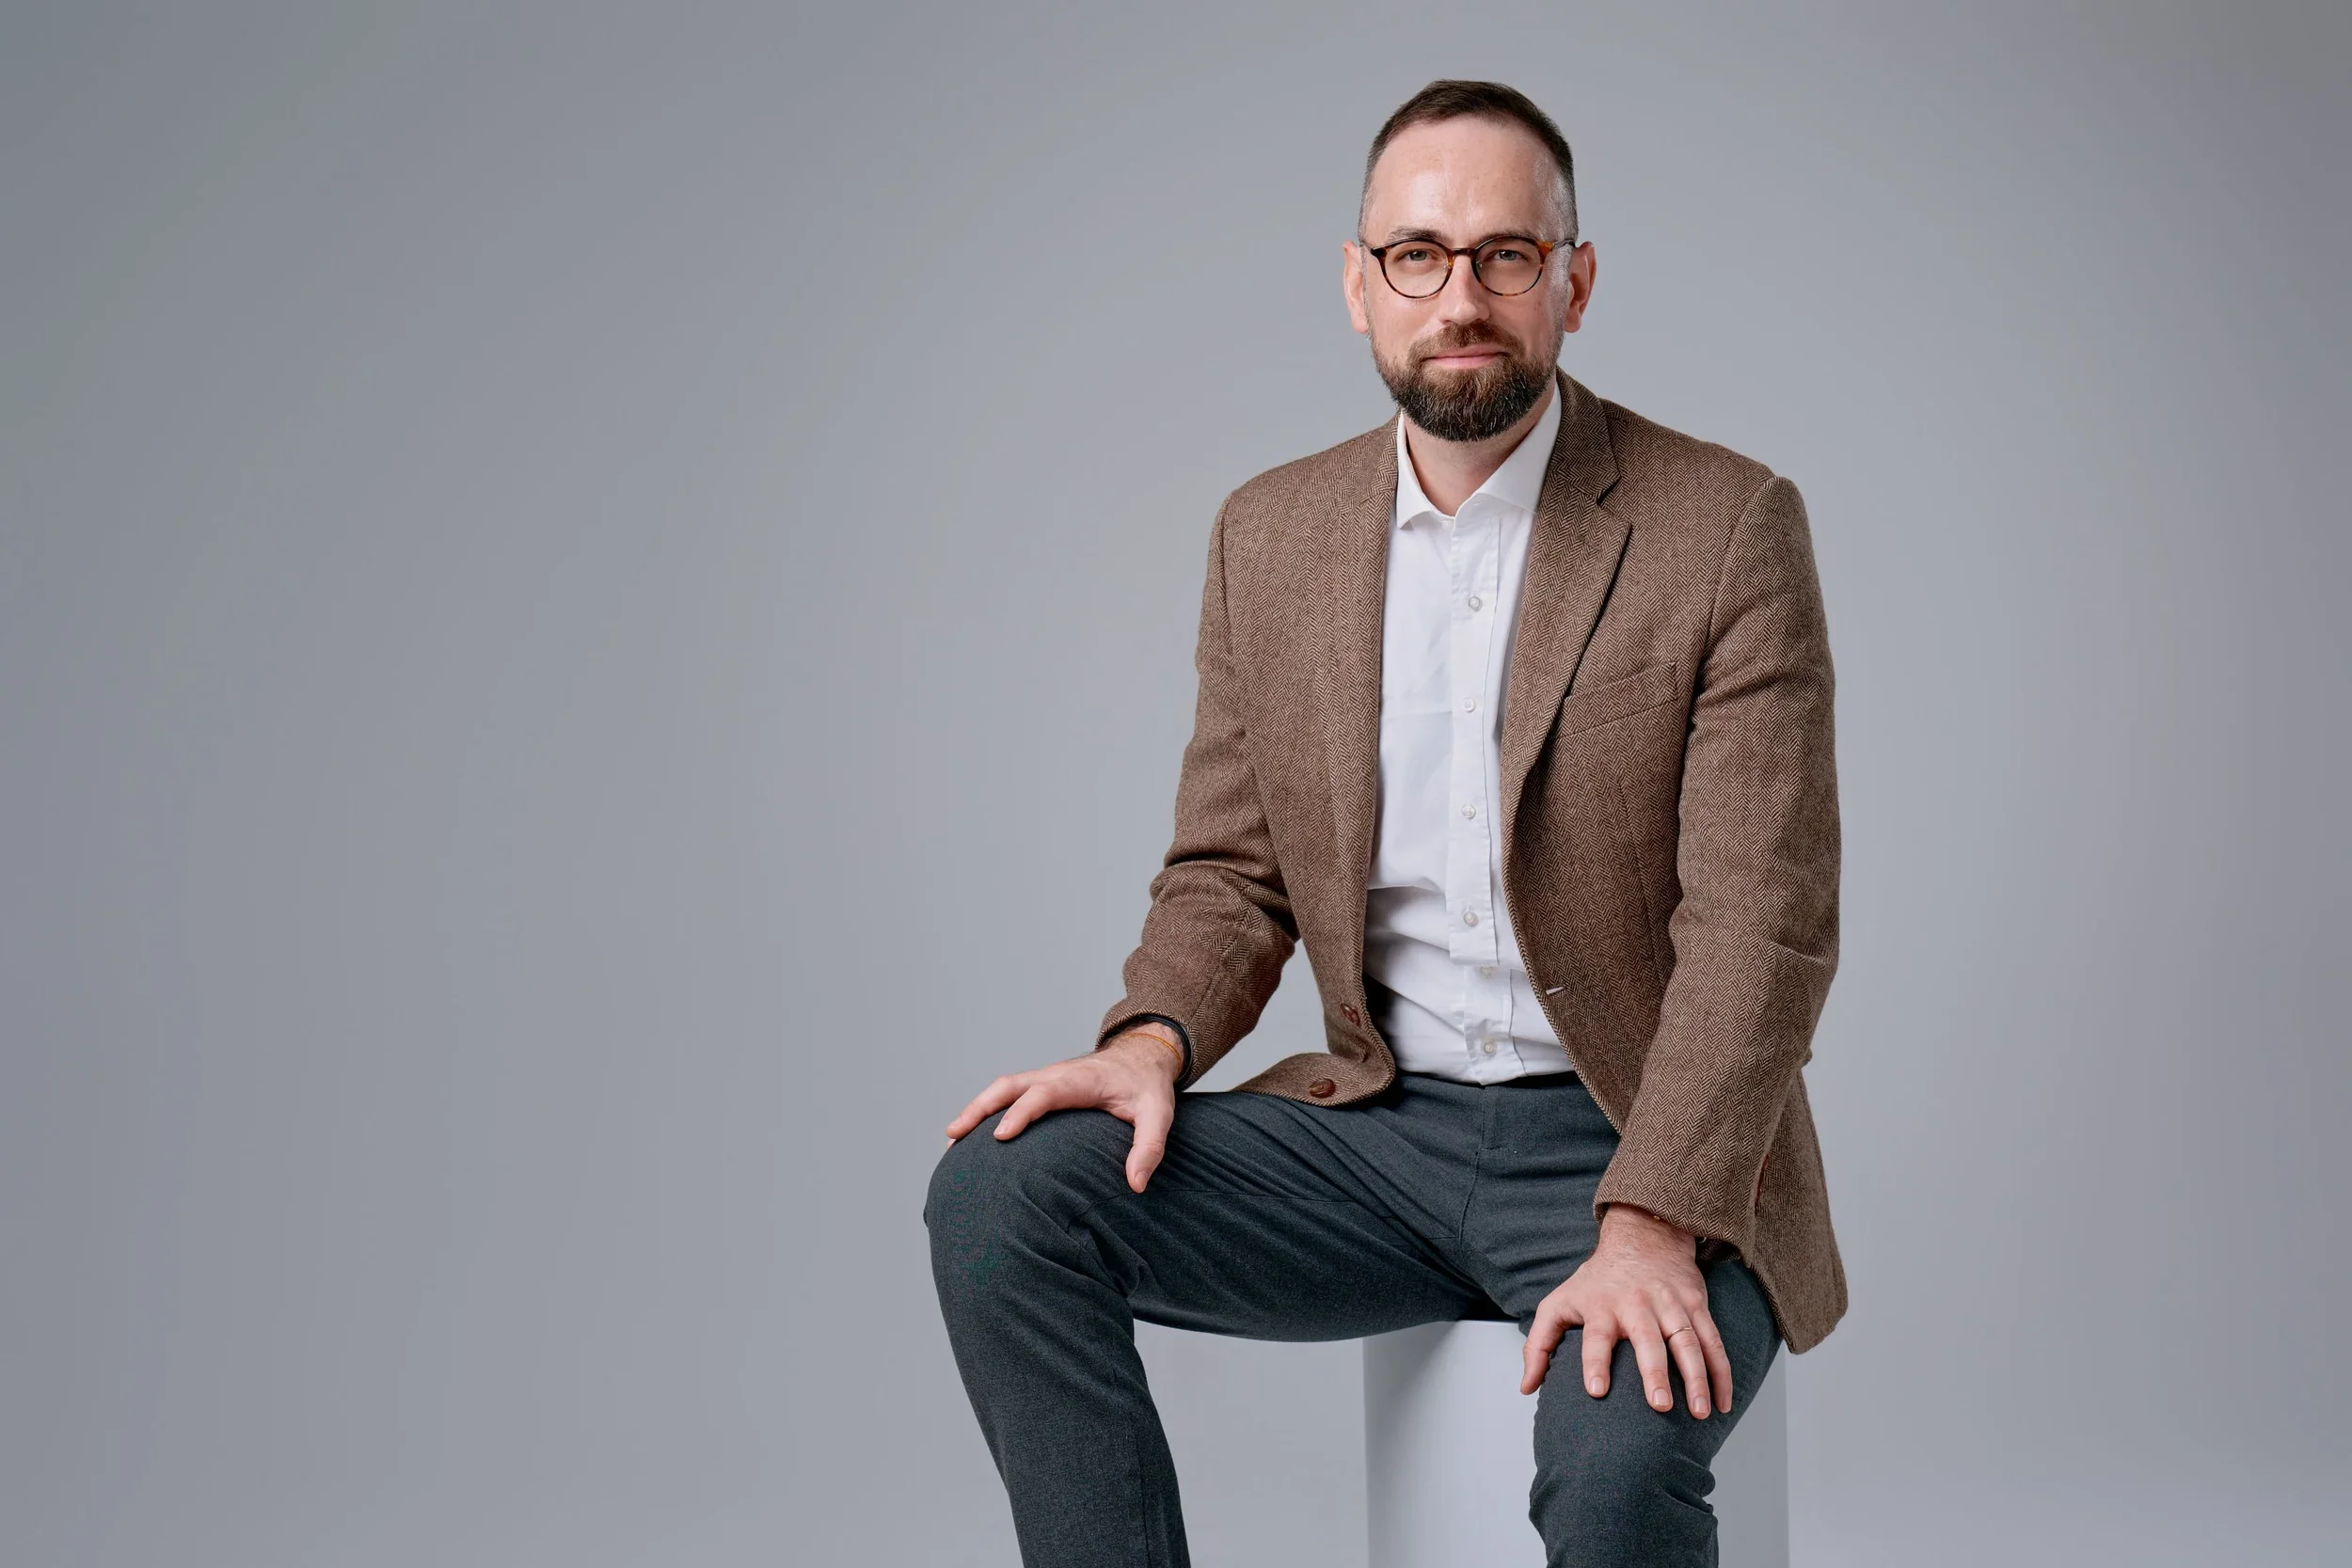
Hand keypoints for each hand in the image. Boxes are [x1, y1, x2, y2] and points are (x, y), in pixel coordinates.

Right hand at [943, 1025, 1184, 1192]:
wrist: (1143, 1056)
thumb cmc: (1148, 1088)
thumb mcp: (1159, 1115)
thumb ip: (1150, 1147)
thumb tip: (1136, 1185)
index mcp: (1080, 1080)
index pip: (1044, 1093)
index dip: (1021, 1113)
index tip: (1000, 1137)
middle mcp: (1056, 1075)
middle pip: (1009, 1085)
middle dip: (980, 1108)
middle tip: (955, 1135)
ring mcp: (1045, 1078)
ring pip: (1002, 1088)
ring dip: (975, 1109)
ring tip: (951, 1139)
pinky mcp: (1042, 1086)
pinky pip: (1007, 1093)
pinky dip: (985, 1109)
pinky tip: (970, 1136)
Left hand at [1519, 1203, 1734, 1418]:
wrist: (1643, 1236)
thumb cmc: (1596, 1281)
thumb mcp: (1559, 1302)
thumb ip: (1539, 1344)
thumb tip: (1527, 1388)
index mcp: (1601, 1307)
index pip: (1596, 1337)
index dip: (1595, 1362)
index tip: (1596, 1391)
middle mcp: (1637, 1305)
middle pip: (1647, 1341)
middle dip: (1654, 1373)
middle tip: (1659, 1407)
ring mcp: (1670, 1305)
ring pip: (1687, 1342)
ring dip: (1697, 1377)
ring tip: (1700, 1412)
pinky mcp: (1696, 1305)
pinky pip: (1713, 1342)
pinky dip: (1721, 1373)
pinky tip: (1723, 1403)